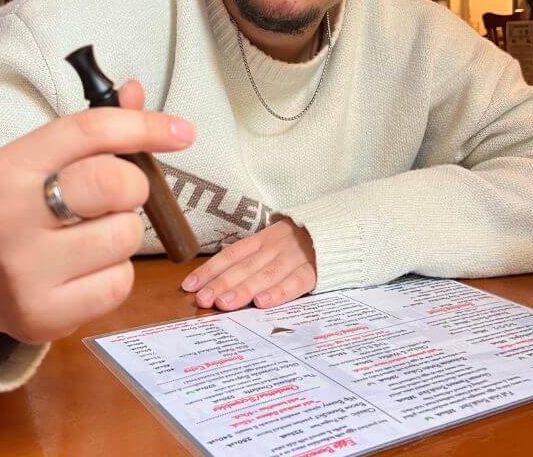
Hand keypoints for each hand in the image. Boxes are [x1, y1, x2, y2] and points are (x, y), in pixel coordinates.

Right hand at [0, 81, 194, 344]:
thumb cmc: (27, 211)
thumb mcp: (46, 163)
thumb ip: (93, 130)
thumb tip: (135, 90)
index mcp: (10, 166)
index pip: (90, 129)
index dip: (145, 126)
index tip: (182, 131)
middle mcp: (10, 216)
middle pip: (114, 183)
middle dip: (135, 186)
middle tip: (119, 197)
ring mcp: (24, 270)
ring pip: (126, 235)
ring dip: (125, 233)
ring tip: (93, 237)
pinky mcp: (43, 314)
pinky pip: (120, 283)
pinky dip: (116, 274)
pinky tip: (87, 272)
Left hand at [181, 219, 315, 310]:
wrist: (343, 230)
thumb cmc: (305, 242)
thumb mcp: (277, 241)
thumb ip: (253, 255)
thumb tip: (220, 270)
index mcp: (265, 239)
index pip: (232, 254)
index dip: (210, 269)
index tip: (189, 285)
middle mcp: (276, 247)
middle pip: (245, 266)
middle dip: (221, 283)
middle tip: (202, 299)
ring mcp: (295, 258)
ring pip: (265, 275)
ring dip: (243, 290)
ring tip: (223, 304)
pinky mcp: (315, 271)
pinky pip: (295, 283)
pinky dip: (279, 292)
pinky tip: (262, 303)